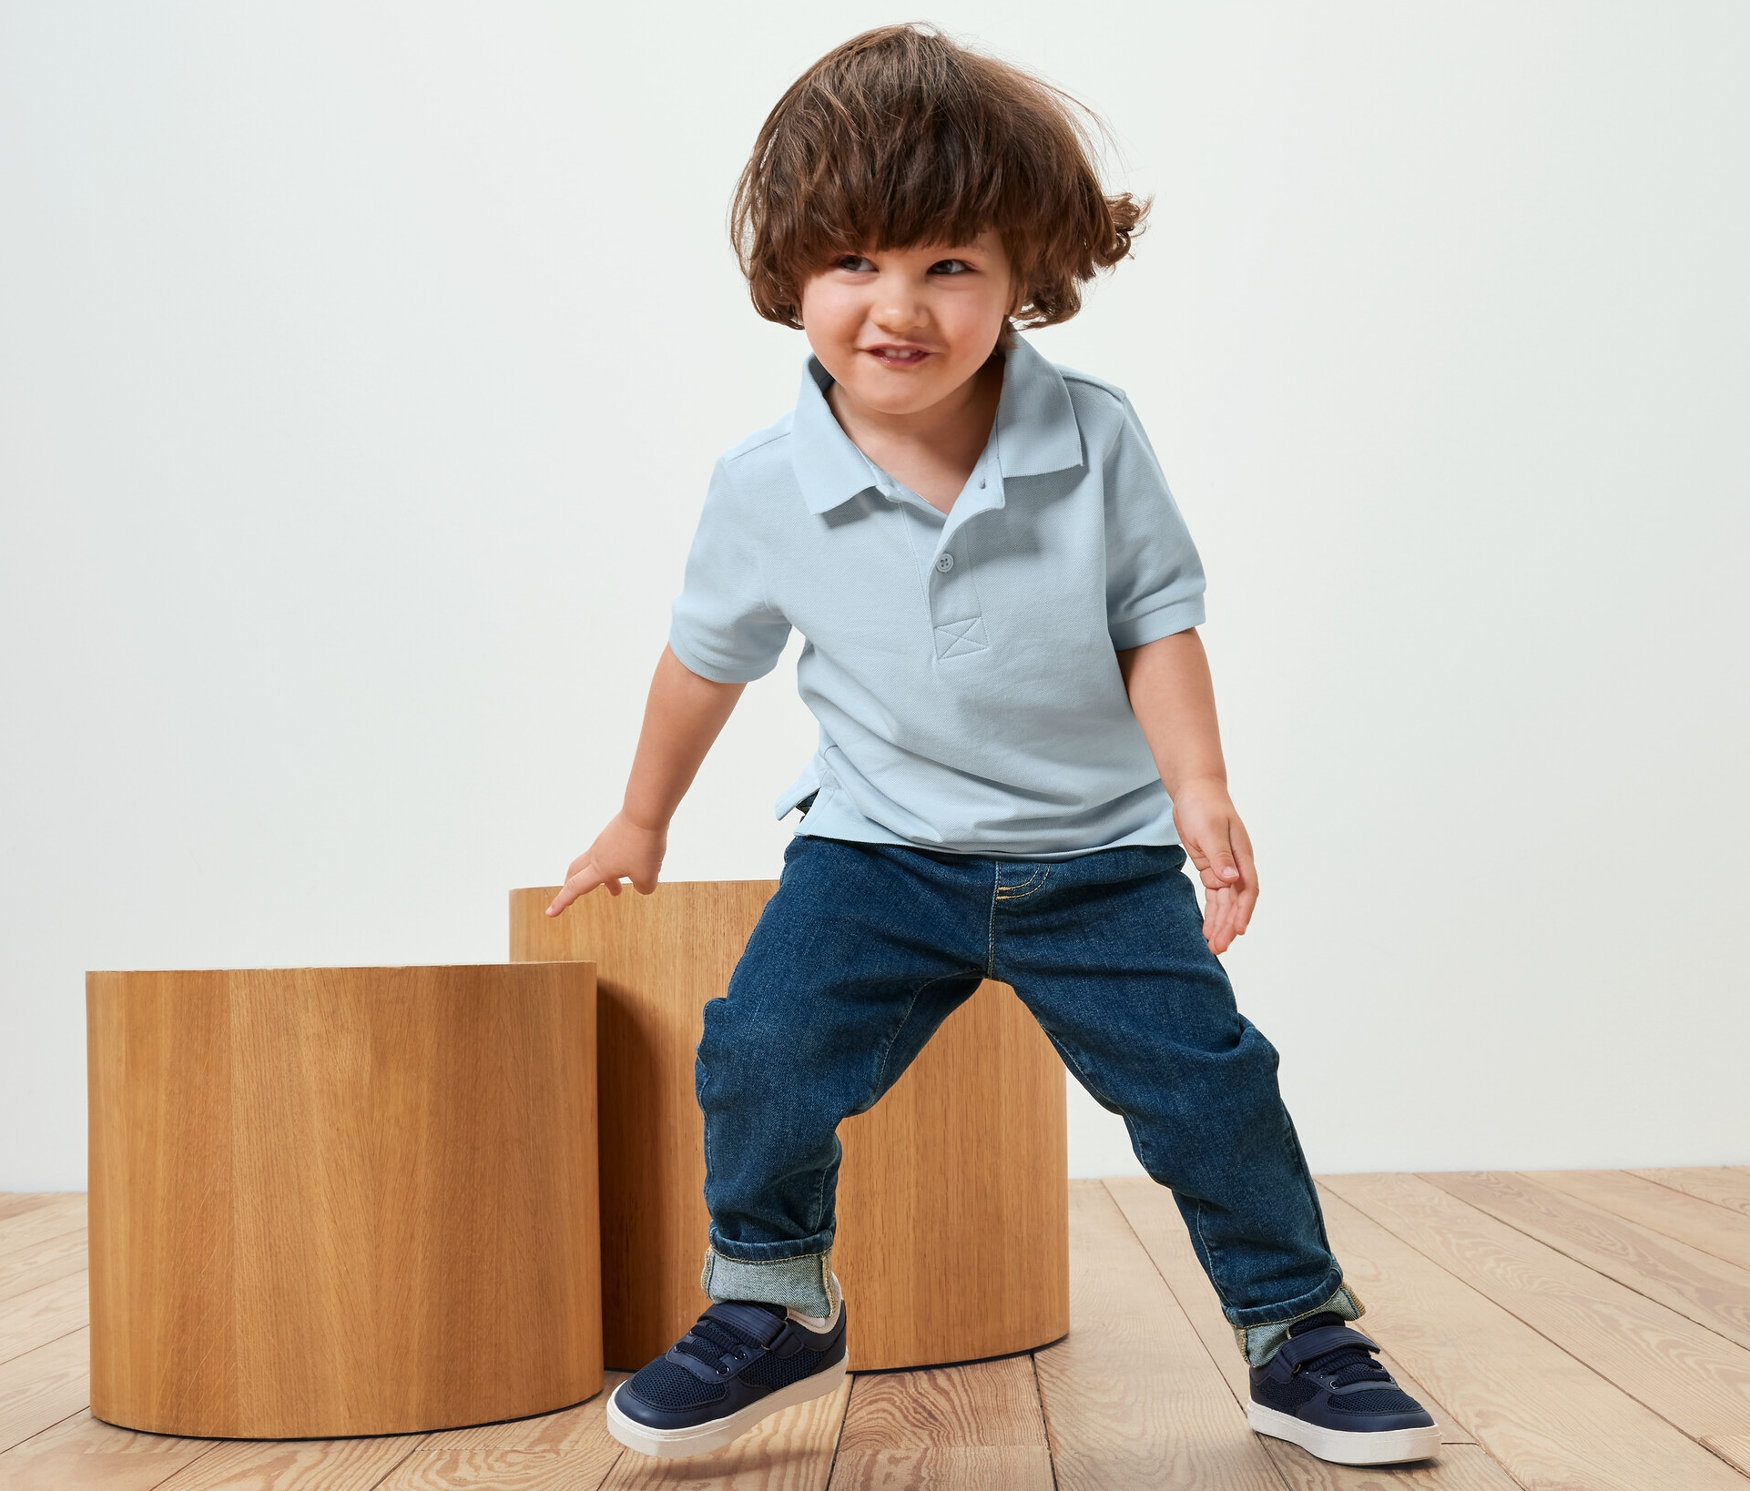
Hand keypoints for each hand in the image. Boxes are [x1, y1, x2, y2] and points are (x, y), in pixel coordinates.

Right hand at [545, 811, 667, 916]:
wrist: (646, 811)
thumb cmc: (643, 845)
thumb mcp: (648, 876)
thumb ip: (644, 888)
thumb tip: (642, 887)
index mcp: (599, 868)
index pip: (574, 888)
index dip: (561, 902)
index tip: (550, 913)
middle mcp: (597, 854)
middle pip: (575, 872)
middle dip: (573, 886)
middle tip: (574, 896)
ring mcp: (605, 841)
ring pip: (595, 863)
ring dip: (602, 878)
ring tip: (617, 890)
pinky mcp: (615, 832)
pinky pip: (608, 852)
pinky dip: (614, 864)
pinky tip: (632, 864)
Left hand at [1170, 779, 1258, 954]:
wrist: (1196, 792)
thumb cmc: (1205, 806)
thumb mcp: (1210, 829)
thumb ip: (1220, 855)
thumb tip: (1232, 879)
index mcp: (1242, 855)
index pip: (1247, 889)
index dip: (1243, 911)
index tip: (1238, 930)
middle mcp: (1237, 866)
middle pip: (1236, 901)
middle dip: (1229, 925)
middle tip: (1219, 947)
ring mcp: (1225, 869)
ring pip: (1225, 903)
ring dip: (1220, 924)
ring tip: (1214, 946)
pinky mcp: (1212, 869)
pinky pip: (1215, 896)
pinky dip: (1212, 912)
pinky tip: (1208, 929)